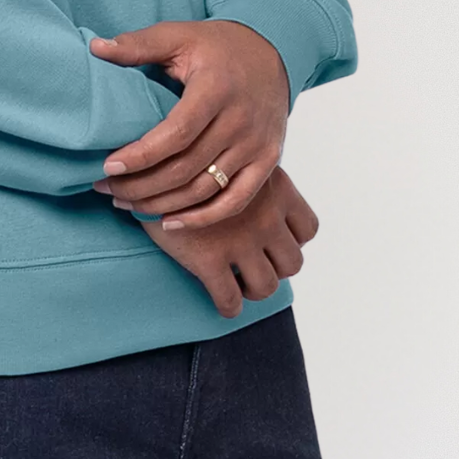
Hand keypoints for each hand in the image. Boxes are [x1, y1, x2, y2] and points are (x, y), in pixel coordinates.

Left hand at [91, 19, 288, 230]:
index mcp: (217, 89)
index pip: (176, 133)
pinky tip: (168, 223)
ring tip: (126, 204)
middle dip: (140, 185)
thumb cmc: (217, 46)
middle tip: (105, 189)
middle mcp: (241, 121)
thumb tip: (95, 48)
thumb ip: (137, 45)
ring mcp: (257, 145)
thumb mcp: (178, 35)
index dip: (141, 154)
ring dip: (162, 204)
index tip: (108, 166)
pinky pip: (235, 201)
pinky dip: (202, 218)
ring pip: (205, 190)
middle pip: (186, 168)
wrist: (274, 52)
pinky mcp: (268, 162)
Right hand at [134, 165, 317, 318]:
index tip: (275, 241)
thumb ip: (249, 175)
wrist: (150, 161)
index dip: (293, 240)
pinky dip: (228, 306)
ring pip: (267, 286)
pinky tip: (221, 301)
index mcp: (276, 190)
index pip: (307, 228)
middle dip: (276, 268)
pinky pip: (230, 299)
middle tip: (256, 264)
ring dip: (254, 288)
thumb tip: (251, 189)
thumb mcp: (231, 153)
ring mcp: (240, 241)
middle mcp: (265, 218)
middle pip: (292, 262)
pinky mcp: (209, 260)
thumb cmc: (188, 151)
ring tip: (239, 284)